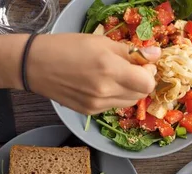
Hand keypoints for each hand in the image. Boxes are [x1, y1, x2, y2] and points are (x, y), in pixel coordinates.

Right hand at [26, 34, 159, 114]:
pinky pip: (113, 106)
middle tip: (131, 68)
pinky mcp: (90, 112)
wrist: (35, 65)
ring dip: (129, 90)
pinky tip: (101, 84)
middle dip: (141, 81)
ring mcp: (98, 105)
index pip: (148, 83)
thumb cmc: (68, 47)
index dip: (149, 73)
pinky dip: (114, 96)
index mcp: (111, 69)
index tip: (143, 64)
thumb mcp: (102, 42)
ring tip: (114, 76)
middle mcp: (106, 91)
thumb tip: (156, 54)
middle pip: (141, 94)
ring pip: (128, 102)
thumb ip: (131, 52)